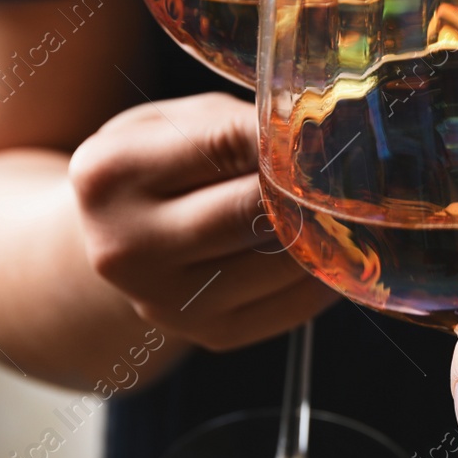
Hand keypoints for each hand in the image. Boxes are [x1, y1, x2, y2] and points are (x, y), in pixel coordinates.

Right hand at [68, 92, 334, 350]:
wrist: (117, 241)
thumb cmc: (156, 165)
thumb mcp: (173, 122)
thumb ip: (234, 125)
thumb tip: (316, 139)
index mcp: (109, 174)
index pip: (225, 145)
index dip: (286, 135)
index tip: (326, 126)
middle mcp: (127, 247)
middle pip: (252, 210)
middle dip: (308, 184)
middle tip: (348, 164)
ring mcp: (166, 301)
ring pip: (282, 260)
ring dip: (325, 228)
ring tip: (343, 201)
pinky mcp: (211, 335)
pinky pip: (295, 304)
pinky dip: (326, 271)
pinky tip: (332, 245)